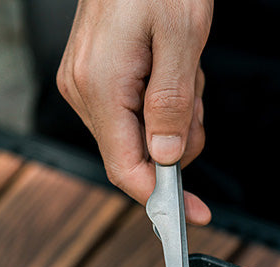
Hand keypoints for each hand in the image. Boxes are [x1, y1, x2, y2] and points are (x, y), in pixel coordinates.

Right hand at [57, 0, 213, 224]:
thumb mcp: (182, 39)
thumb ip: (172, 105)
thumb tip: (164, 159)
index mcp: (100, 85)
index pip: (127, 168)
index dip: (163, 198)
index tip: (196, 213)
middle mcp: (83, 89)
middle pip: (138, 154)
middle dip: (178, 139)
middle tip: (194, 95)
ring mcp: (85, 83)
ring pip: (141, 134)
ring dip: (175, 115)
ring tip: (183, 69)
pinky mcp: (95, 76)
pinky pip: (135, 112)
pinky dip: (162, 100)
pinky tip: (169, 66)